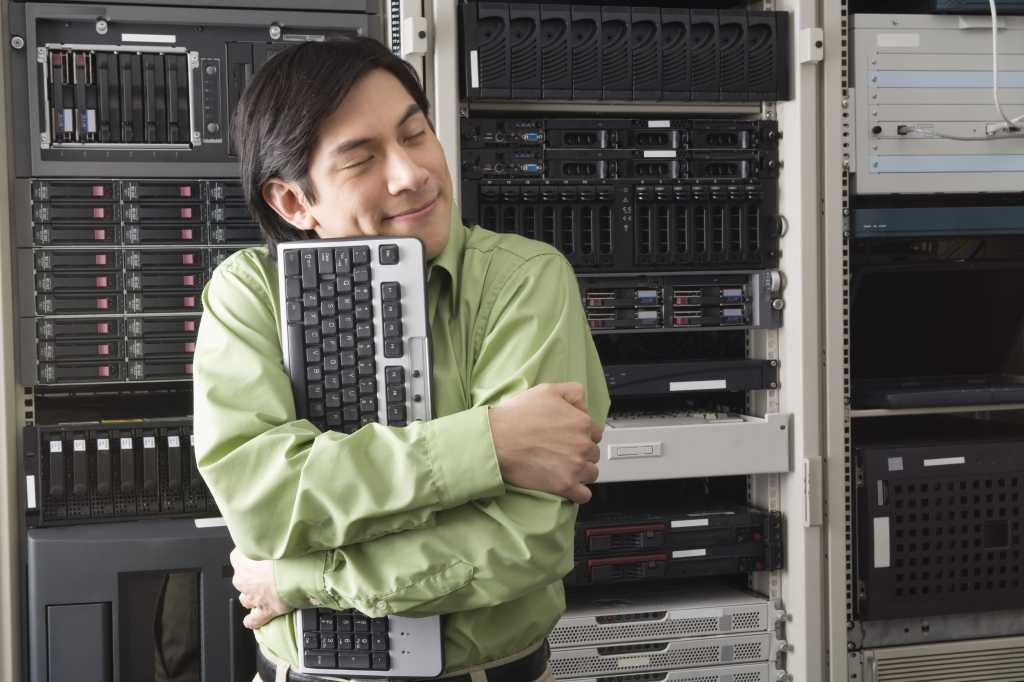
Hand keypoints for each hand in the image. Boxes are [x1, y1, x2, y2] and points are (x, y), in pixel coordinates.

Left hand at [230, 547, 293, 628]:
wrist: (299, 570)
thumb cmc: (287, 553)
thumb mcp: (275, 539)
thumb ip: (269, 542)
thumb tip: (272, 539)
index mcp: (240, 560)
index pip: (238, 556)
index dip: (250, 555)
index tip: (260, 553)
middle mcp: (243, 580)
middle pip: (241, 578)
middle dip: (252, 577)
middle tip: (268, 570)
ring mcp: (253, 596)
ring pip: (246, 598)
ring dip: (253, 596)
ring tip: (264, 591)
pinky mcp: (265, 610)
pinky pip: (254, 619)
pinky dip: (253, 620)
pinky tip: (253, 619)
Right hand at [488, 382, 602, 503]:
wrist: (496, 439)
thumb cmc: (517, 416)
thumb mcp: (547, 390)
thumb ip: (572, 392)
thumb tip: (583, 403)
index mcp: (581, 423)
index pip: (595, 433)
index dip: (582, 435)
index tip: (571, 438)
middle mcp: (582, 445)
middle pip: (593, 453)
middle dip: (581, 453)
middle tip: (564, 452)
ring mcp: (575, 467)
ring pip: (591, 473)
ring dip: (581, 472)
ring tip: (565, 468)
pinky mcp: (565, 485)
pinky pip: (584, 495)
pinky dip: (578, 493)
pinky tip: (568, 487)